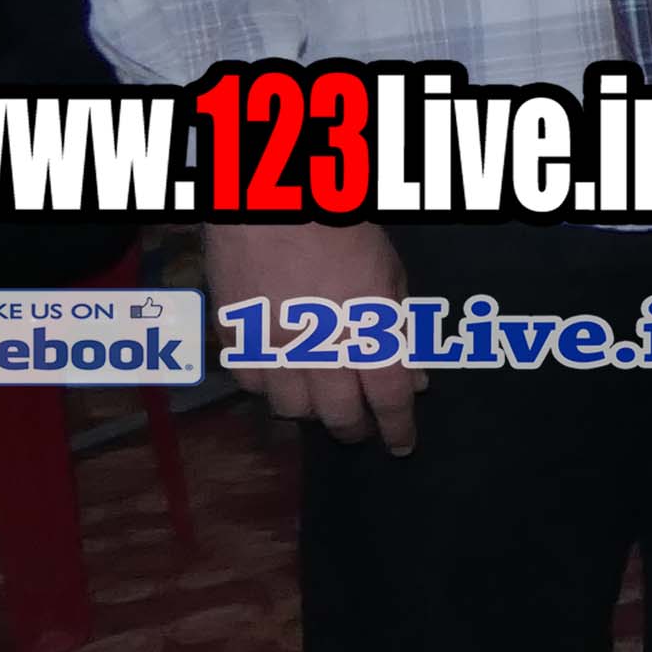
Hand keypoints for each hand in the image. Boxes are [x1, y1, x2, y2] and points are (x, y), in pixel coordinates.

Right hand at [208, 217, 419, 452]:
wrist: (273, 205)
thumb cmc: (344, 233)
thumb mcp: (391, 277)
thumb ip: (403, 332)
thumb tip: (416, 379)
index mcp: (368, 332)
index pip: (389, 399)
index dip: (398, 429)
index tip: (402, 446)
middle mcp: (320, 349)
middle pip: (338, 415)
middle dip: (353, 429)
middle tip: (360, 428)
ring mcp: (273, 347)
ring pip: (291, 408)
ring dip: (311, 411)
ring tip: (321, 400)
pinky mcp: (235, 338)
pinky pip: (251, 384)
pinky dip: (270, 387)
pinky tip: (281, 375)